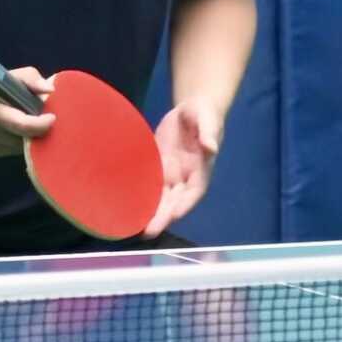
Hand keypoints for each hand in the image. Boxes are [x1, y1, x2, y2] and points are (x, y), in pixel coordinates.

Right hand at [0, 61, 53, 161]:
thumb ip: (27, 78)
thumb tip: (50, 90)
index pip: (22, 124)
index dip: (41, 124)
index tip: (52, 117)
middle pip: (24, 141)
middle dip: (38, 132)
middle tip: (43, 120)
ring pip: (18, 148)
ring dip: (25, 138)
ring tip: (23, 121)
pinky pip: (7, 151)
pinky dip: (12, 141)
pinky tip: (6, 129)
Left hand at [142, 102, 220, 236]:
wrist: (191, 109)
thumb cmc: (203, 114)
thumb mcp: (207, 119)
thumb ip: (208, 133)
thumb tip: (211, 147)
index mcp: (201, 169)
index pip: (194, 191)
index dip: (184, 204)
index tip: (173, 215)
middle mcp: (186, 176)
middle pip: (175, 200)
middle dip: (163, 216)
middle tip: (148, 232)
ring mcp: (172, 173)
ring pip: (161, 197)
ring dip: (151, 212)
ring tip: (137, 228)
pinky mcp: (159, 166)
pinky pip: (150, 184)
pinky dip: (143, 196)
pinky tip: (130, 206)